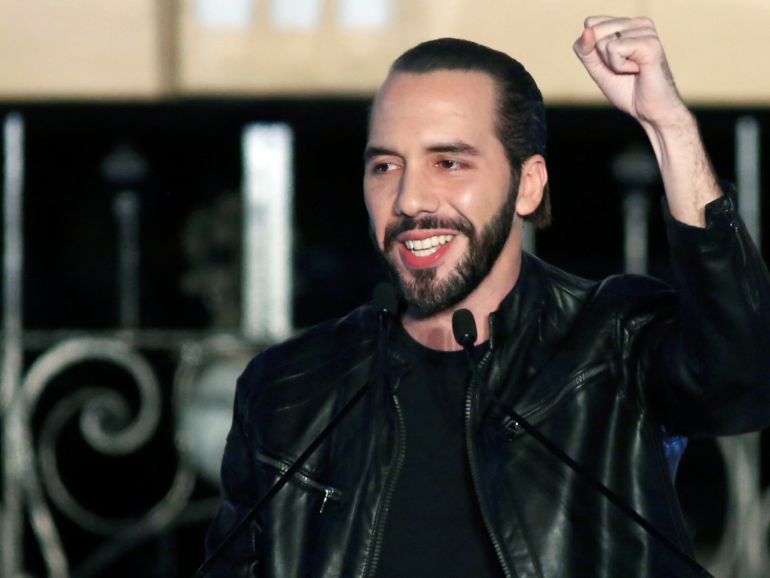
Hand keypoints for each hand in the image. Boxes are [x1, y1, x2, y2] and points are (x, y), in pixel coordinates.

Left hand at [573, 16, 689, 130]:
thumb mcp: (597, 68)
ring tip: (633, 70)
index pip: (591, 24)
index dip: (592, 49)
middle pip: (594, 30)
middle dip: (601, 57)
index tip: (612, 63)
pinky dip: (619, 67)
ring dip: (612, 64)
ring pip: (603, 42)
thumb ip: (585, 50)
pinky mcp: (650, 42)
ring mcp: (646, 31)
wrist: (650, 111)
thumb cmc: (627, 90)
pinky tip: (638, 70)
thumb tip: (587, 31)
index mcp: (628, 25)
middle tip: (623, 69)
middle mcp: (638, 23)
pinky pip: (614, 49)